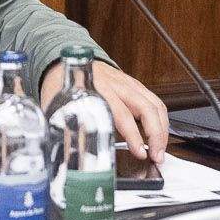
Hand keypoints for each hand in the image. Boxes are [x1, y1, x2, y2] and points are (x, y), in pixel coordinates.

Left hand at [41, 59, 168, 162]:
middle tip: (156, 156)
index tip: (140, 152)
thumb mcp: (57, 108)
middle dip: (156, 135)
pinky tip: (159, 134)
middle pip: (146, 108)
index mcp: (96, 91)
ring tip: (160, 150)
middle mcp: (116, 85)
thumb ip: (66, 131)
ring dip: (162, 129)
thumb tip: (69, 156)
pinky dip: (161, 120)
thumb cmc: (61, 85)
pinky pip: (154, 101)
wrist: (64, 62)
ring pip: (155, 105)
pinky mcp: (134, 85)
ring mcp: (127, 84)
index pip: (121, 114)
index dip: (133, 135)